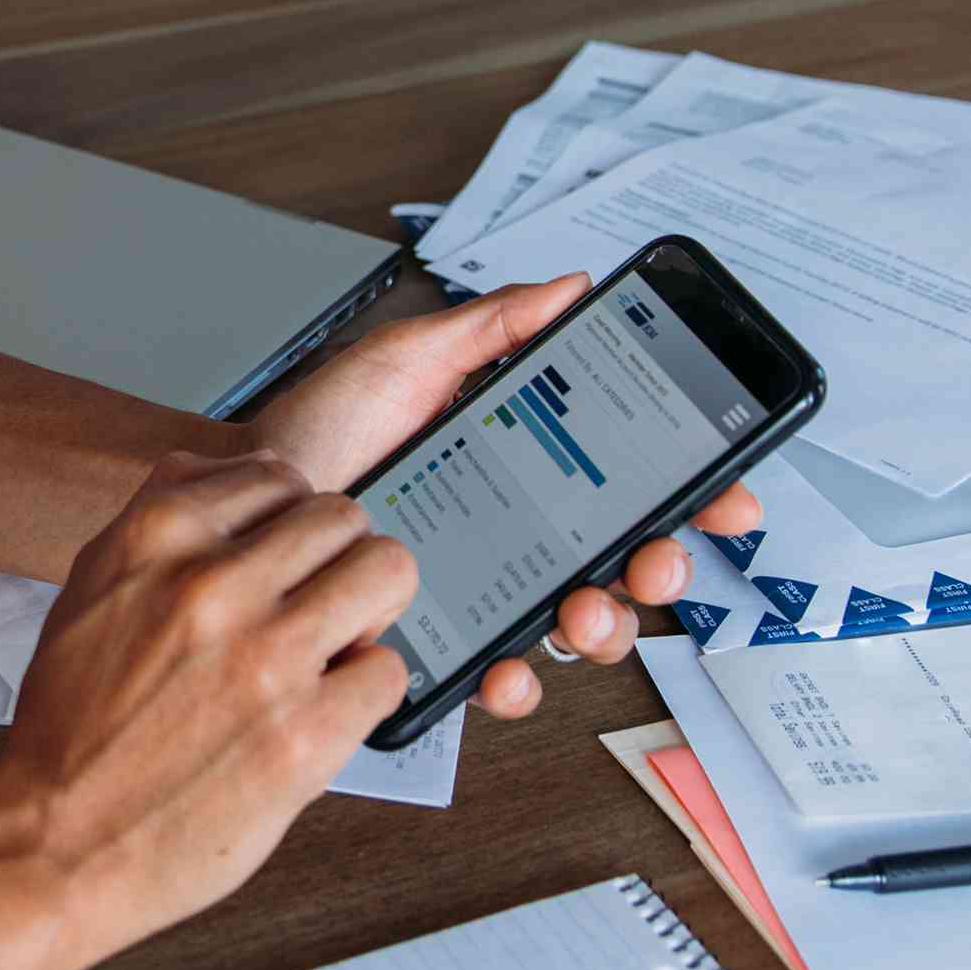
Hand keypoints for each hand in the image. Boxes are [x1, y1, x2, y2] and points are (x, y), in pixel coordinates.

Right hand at [0, 450, 416, 965]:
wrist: (51, 843)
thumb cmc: (71, 727)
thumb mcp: (90, 589)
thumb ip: (160, 527)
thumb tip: (238, 482)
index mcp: (156, 536)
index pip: (278, 475)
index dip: (289, 522)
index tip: (284, 561)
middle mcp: (213, 583)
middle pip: (344, 516)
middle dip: (337, 562)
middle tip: (319, 608)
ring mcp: (267, 657)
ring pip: (388, 572)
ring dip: (369, 612)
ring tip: (334, 651)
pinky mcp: (307, 734)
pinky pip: (387, 672)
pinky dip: (362, 694)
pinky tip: (320, 715)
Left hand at [243, 273, 762, 717]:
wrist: (243, 501)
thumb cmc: (315, 431)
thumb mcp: (406, 360)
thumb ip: (492, 327)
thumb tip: (570, 288)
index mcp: (526, 463)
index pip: (631, 481)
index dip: (692, 493)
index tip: (727, 495)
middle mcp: (518, 532)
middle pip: (626, 562)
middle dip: (661, 566)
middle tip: (653, 558)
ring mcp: (485, 592)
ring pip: (579, 624)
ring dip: (604, 625)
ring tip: (582, 609)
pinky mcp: (440, 642)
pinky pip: (499, 675)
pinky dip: (516, 681)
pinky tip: (505, 666)